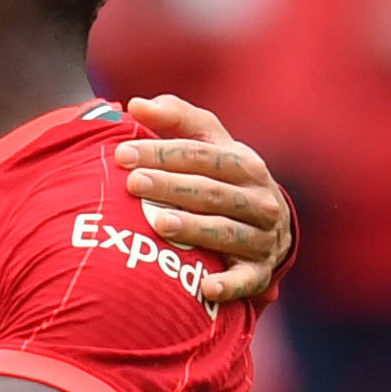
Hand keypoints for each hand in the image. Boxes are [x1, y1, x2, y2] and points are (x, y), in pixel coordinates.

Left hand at [116, 95, 293, 303]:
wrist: (268, 227)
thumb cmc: (224, 179)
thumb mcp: (210, 145)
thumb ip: (177, 120)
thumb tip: (137, 103)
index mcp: (244, 164)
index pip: (202, 154)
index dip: (162, 151)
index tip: (122, 153)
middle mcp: (257, 199)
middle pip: (211, 191)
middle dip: (171, 186)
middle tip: (133, 183)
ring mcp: (261, 236)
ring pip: (226, 231)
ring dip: (193, 228)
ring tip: (158, 223)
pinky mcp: (258, 271)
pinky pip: (245, 279)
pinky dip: (228, 284)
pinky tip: (205, 288)